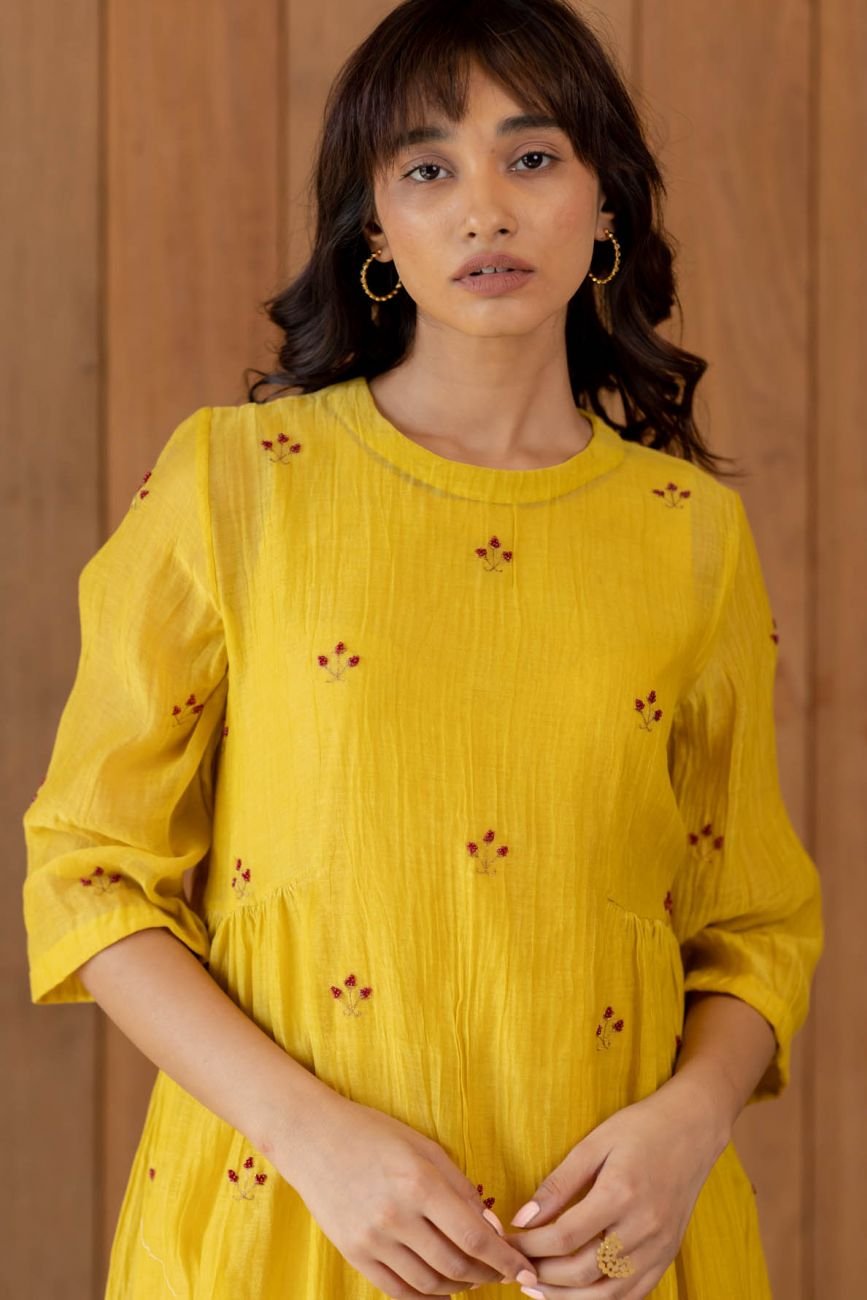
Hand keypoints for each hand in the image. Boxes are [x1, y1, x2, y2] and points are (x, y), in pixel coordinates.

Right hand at [278, 1088, 539, 1296]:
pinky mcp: (354, 1254)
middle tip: (502, 1273)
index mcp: (420, 1184)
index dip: (505, 1260)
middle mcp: (396, 1217)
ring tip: (473, 1278)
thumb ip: (460, 1188)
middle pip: (456, 1267)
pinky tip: (441, 1288)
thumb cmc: (374, 1133)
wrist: (313, 1137)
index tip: (524, 1269)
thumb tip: (492, 1228)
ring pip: (430, 1284)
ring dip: (460, 1287)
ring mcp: (372, 1239)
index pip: (474, 1238)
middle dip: (488, 1276)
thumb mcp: (425, 1148)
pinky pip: (398, 1291)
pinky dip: (426, 1296)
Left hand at [499, 1082, 727, 1297]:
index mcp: (619, 1194)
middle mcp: (642, 1228)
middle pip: (582, 1271)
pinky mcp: (668, 1255)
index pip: (564, 1237)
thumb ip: (558, 1184)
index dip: (530, 1246)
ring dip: (568, 1298)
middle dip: (542, 1275)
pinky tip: (578, 1295)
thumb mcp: (594, 1143)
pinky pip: (634, 1295)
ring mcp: (659, 1247)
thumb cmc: (640, 1128)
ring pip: (607, 1294)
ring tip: (538, 1290)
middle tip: (516, 1268)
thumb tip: (522, 1218)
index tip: (509, 1242)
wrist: (693, 1128)